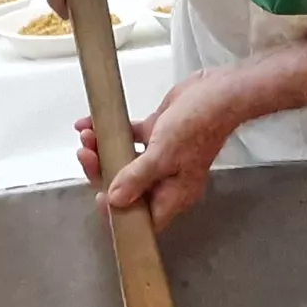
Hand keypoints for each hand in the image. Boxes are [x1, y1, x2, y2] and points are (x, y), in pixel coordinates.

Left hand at [85, 72, 248, 228]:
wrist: (221, 91)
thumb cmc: (201, 124)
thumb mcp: (164, 155)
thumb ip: (137, 178)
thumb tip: (116, 201)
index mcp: (175, 193)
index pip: (142, 215)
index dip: (119, 212)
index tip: (99, 196)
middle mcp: (168, 179)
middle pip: (128, 187)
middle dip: (103, 173)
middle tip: (86, 157)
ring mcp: (162, 156)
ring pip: (125, 161)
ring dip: (103, 150)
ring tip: (87, 136)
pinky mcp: (158, 133)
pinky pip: (129, 137)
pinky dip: (110, 131)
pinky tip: (91, 123)